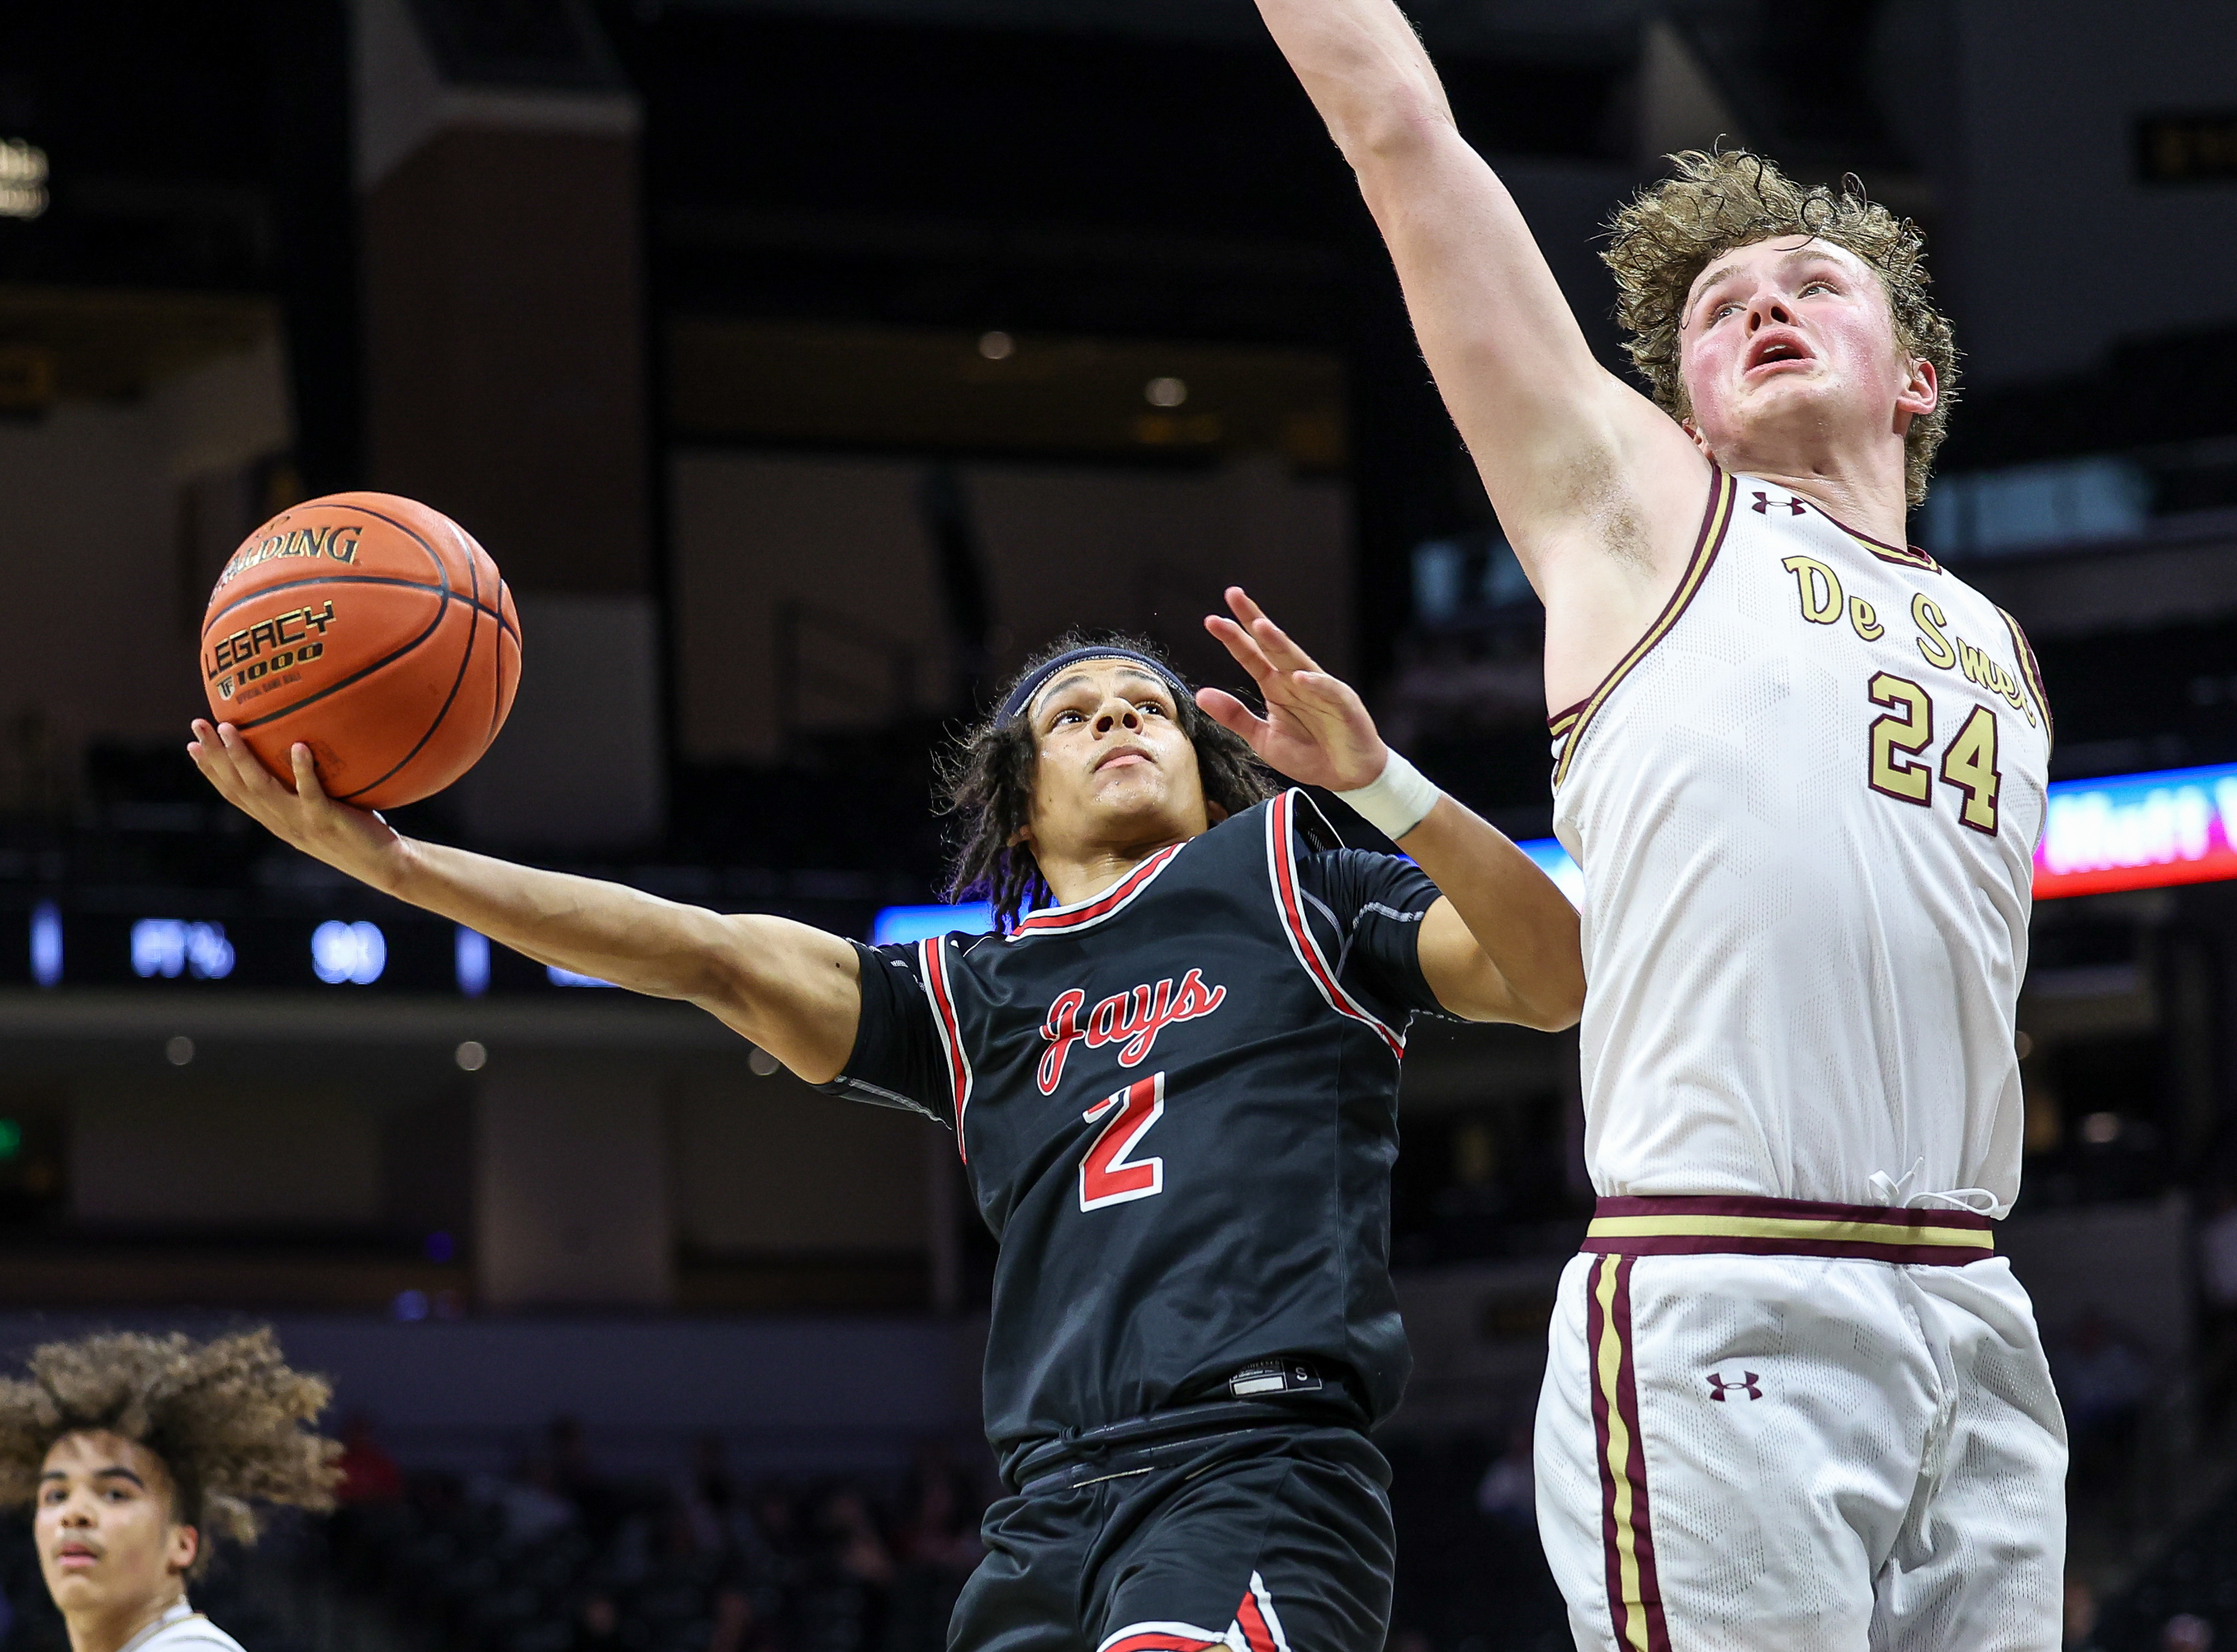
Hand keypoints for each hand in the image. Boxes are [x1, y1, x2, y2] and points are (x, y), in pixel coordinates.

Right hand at [187, 721, 405, 887]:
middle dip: (214, 756)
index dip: (210, 770)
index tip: (192, 745)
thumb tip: (301, 749)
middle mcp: (281, 823)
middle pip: (237, 787)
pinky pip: (311, 792)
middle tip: (198, 724)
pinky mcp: (327, 820)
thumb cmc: (357, 832)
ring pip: (262, 789)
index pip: (233, 794)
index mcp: (276, 821)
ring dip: (243, 758)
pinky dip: (302, 770)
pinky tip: (299, 746)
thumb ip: (305, 789)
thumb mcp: (321, 810)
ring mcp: (302, 822)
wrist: (384, 865)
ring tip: (230, 729)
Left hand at [1198, 588, 1389, 791]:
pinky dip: (1315, 684)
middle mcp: (1295, 680)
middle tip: (1233, 596)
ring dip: (1279, 643)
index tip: (1212, 620)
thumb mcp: (1262, 738)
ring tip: (1260, 627)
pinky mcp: (1344, 704)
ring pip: (1297, 660)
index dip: (1233, 637)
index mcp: (1276, 686)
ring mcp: (1320, 690)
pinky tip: (1298, 677)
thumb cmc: (1308, 753)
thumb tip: (1200, 695)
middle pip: (1272, 645)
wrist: (1346, 775)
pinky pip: (1329, 691)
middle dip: (1253, 620)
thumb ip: (1234, 716)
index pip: (1251, 655)